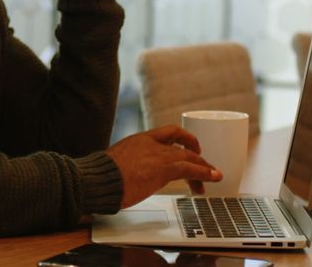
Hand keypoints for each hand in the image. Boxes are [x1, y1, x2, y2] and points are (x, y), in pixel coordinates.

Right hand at [106, 125, 222, 208]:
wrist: (97, 180)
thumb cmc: (102, 177)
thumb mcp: (117, 163)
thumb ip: (130, 165)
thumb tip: (132, 176)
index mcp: (139, 140)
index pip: (169, 132)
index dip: (185, 138)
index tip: (192, 148)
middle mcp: (151, 144)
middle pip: (182, 147)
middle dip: (197, 158)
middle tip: (205, 169)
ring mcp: (157, 155)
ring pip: (189, 157)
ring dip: (204, 167)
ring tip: (214, 176)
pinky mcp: (162, 169)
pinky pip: (190, 168)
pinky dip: (204, 172)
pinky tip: (212, 177)